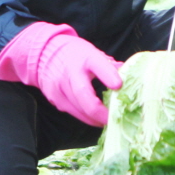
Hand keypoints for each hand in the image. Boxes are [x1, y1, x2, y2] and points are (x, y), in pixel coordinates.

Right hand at [0, 22, 122, 126]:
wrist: (45, 53)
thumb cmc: (76, 54)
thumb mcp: (93, 53)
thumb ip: (110, 65)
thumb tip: (129, 74)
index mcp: (85, 57)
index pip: (98, 65)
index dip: (108, 76)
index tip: (118, 86)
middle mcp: (70, 72)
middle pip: (84, 95)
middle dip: (100, 112)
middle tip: (114, 119)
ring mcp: (59, 86)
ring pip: (78, 109)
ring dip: (94, 119)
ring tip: (108, 122)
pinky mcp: (54, 98)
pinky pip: (72, 112)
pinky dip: (85, 117)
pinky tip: (94, 119)